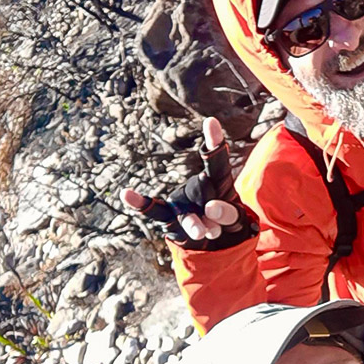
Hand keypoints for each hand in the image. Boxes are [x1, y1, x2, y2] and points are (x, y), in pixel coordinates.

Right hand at [121, 117, 255, 249]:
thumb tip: (209, 209)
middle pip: (206, 196)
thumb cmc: (227, 223)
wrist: (213, 242)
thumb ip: (229, 214)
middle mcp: (196, 186)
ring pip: (187, 212)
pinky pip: (154, 209)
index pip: (216, 160)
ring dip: (195, 224)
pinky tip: (125, 193)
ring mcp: (181, 199)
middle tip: (220, 227)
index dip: (214, 141)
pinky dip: (140, 203)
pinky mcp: (169, 215)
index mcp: (217, 182)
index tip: (210, 121)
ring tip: (205, 232)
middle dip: (218, 215)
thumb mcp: (238, 220)